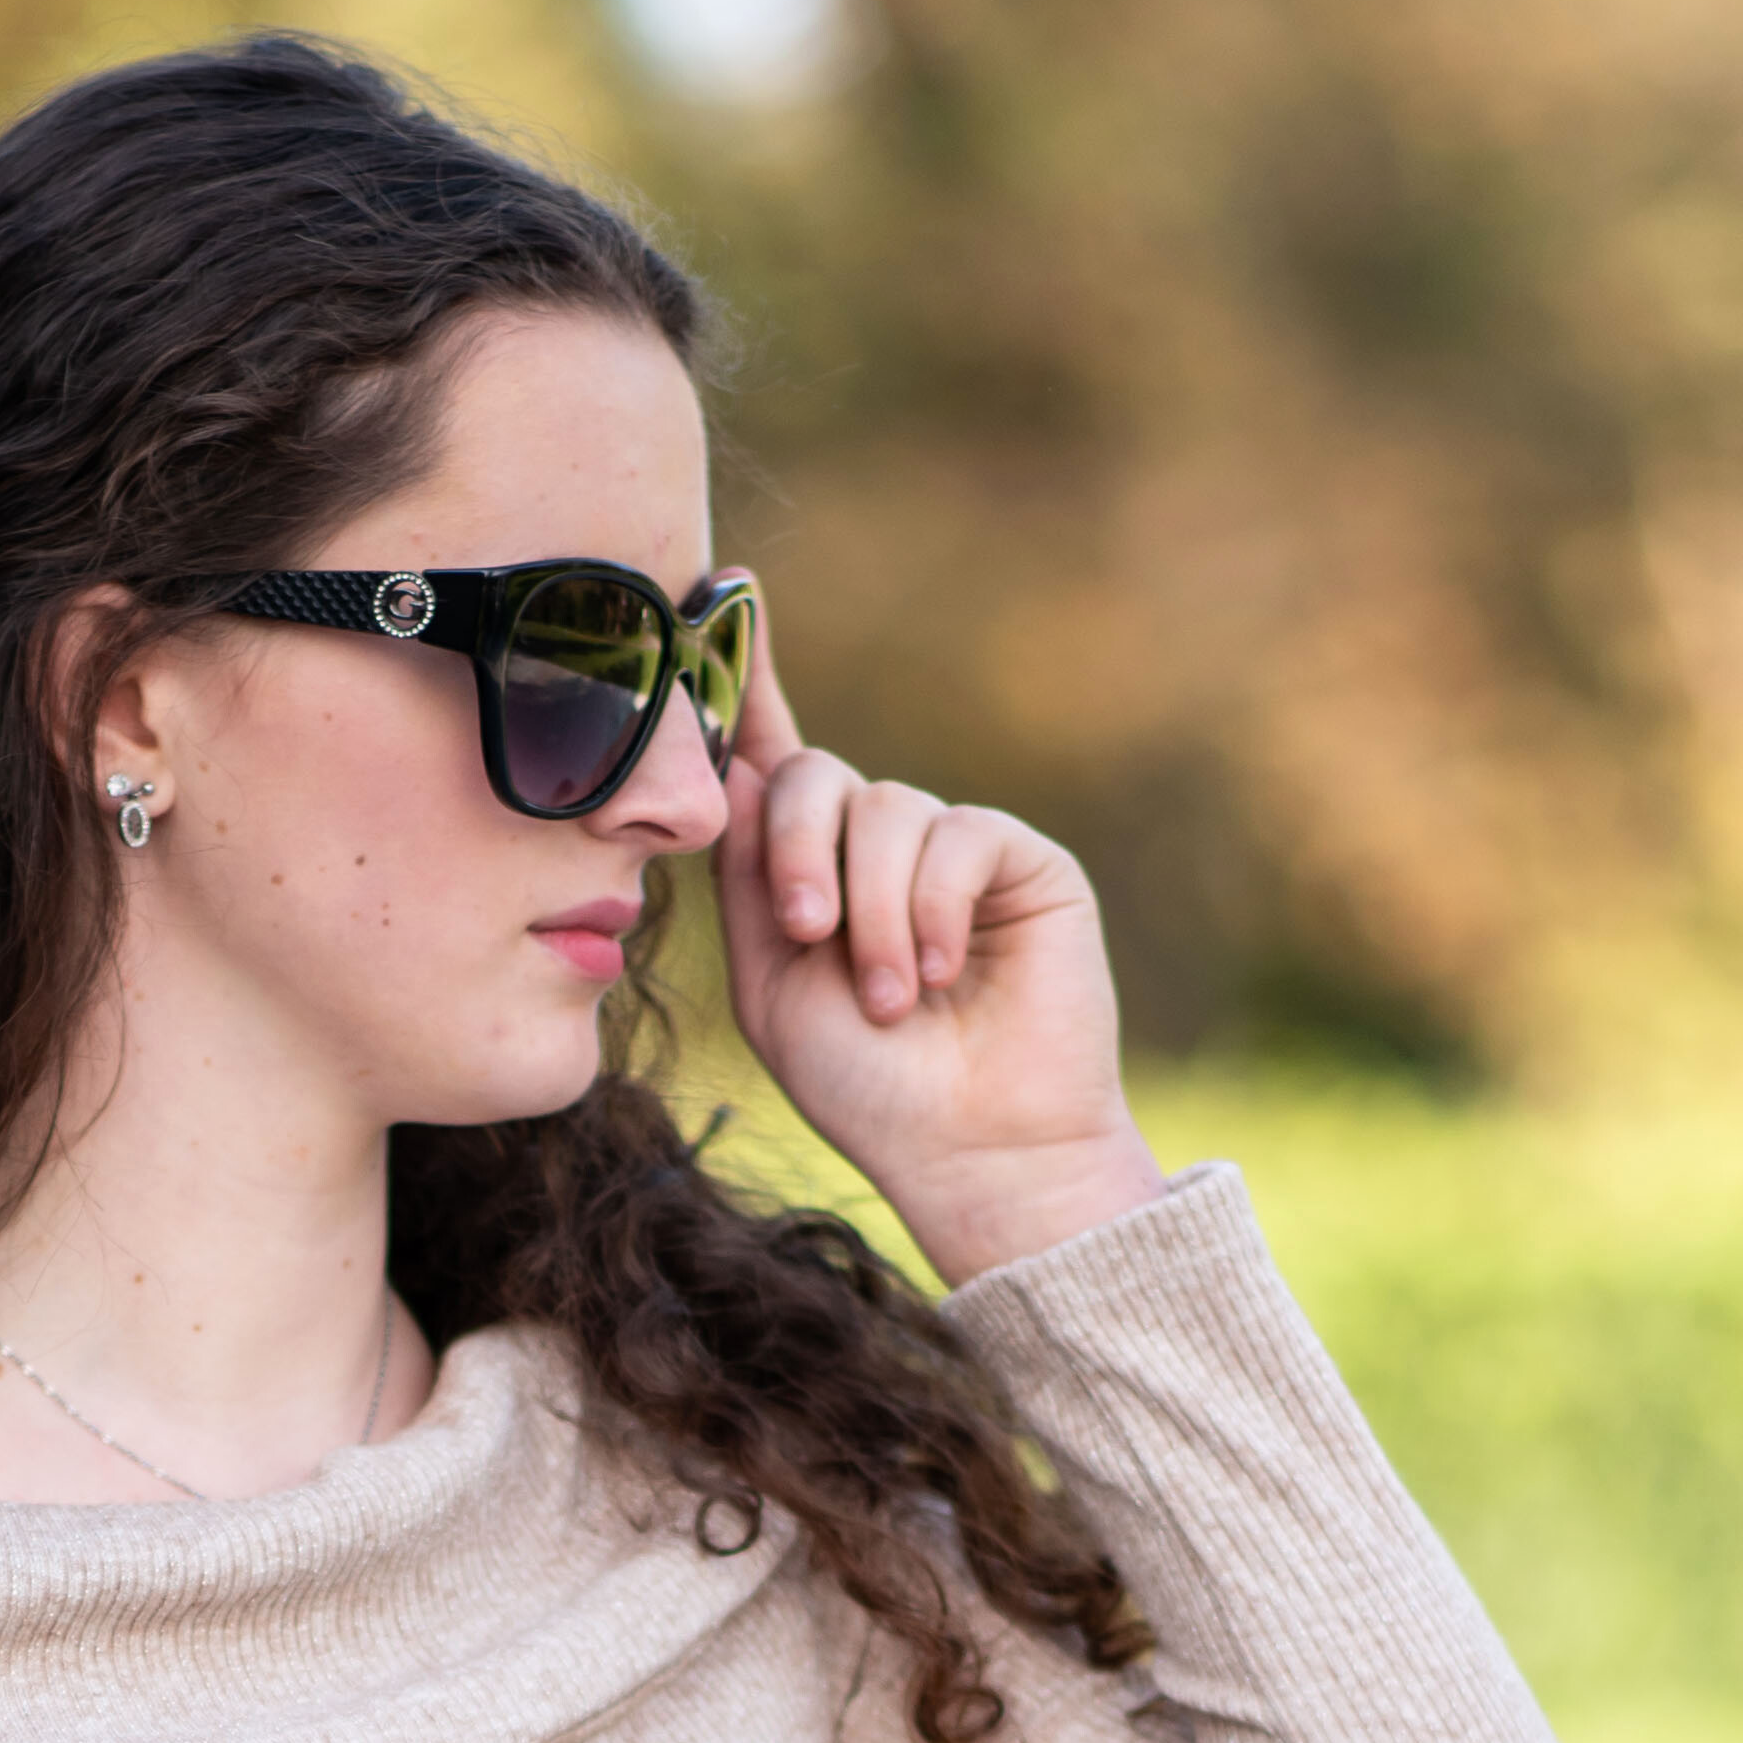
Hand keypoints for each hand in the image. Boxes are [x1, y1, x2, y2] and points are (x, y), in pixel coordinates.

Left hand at [713, 641, 1168, 1286]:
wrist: (972, 1149)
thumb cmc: (869, 1089)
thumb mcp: (771, 987)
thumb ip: (747, 881)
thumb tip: (739, 766)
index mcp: (809, 874)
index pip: (772, 765)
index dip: (746, 687)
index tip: (726, 592)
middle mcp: (877, 847)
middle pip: (810, 774)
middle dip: (797, 850)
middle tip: (811, 936)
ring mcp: (949, 848)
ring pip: (883, 806)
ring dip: (873, 910)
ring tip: (891, 998)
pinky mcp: (1017, 859)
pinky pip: (955, 834)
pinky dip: (932, 907)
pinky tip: (940, 974)